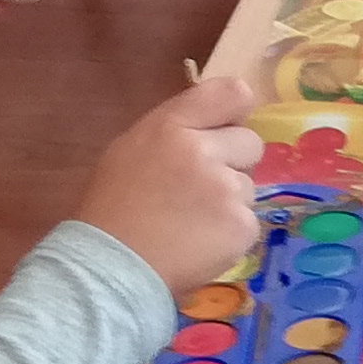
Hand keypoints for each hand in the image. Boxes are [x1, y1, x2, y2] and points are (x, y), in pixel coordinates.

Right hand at [75, 74, 263, 291]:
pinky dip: (230, 234)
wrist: (112, 269)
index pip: (231, 94)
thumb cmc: (114, 210)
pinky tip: (199, 243)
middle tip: (199, 189)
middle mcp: (203, 151)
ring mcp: (226, 190)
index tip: (229, 126)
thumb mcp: (132, 151)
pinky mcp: (241, 226)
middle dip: (233, 162)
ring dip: (229, 202)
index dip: (236, 109)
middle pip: (250, 142)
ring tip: (191, 222)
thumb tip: (217, 124)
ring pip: (248, 187)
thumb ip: (176, 131)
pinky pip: (248, 222)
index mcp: (171, 127)